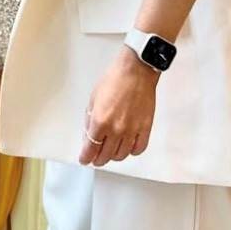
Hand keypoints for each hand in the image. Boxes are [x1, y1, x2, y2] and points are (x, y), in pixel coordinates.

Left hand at [80, 48, 156, 166]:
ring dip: (114, 155)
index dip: (86, 157)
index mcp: (100, 121)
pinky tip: (127, 146)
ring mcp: (132, 130)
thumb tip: (89, 135)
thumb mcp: (93, 99)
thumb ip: (90, 120)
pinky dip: (131, 151)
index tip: (85, 159)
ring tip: (111, 150)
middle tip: (96, 157)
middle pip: (105, 156)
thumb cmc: (114, 79)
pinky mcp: (145, 128)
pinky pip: (138, 149)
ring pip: (121, 155)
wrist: (136, 71)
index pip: (90, 149)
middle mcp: (116, 129)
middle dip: (98, 159)